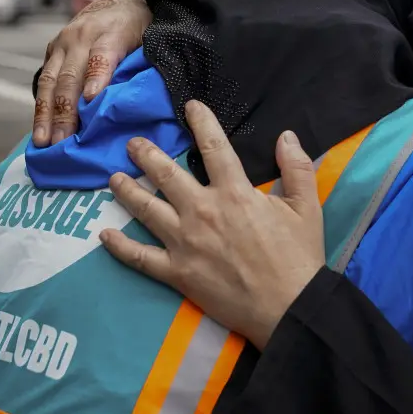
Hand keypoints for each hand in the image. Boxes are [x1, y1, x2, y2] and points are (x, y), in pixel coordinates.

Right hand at [33, 0, 151, 146]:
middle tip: (63, 140)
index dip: (97, 77)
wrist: (121, 3)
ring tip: (43, 141)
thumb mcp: (150, 39)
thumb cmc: (141, 27)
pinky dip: (41, 107)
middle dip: (65, 110)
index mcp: (112, 32)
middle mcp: (81, 36)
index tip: (92, 100)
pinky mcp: (52, 50)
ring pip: (51, 80)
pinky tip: (40, 129)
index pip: (103, 56)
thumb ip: (143, 63)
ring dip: (46, 114)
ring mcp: (62, 43)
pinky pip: (44, 81)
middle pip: (71, 76)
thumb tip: (141, 100)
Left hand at [99, 100, 324, 348]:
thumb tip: (286, 135)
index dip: (201, 123)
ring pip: (147, 209)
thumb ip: (296, 168)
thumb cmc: (299, 257)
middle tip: (133, 144)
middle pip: (166, 175)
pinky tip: (105, 236)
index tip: (190, 107)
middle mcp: (203, 211)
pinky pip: (141, 257)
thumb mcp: (307, 207)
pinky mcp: (178, 273)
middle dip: (146, 155)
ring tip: (114, 178)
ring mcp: (185, 243)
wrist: (289, 306)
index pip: (214, 147)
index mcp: (234, 193)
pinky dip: (120, 246)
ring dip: (127, 191)